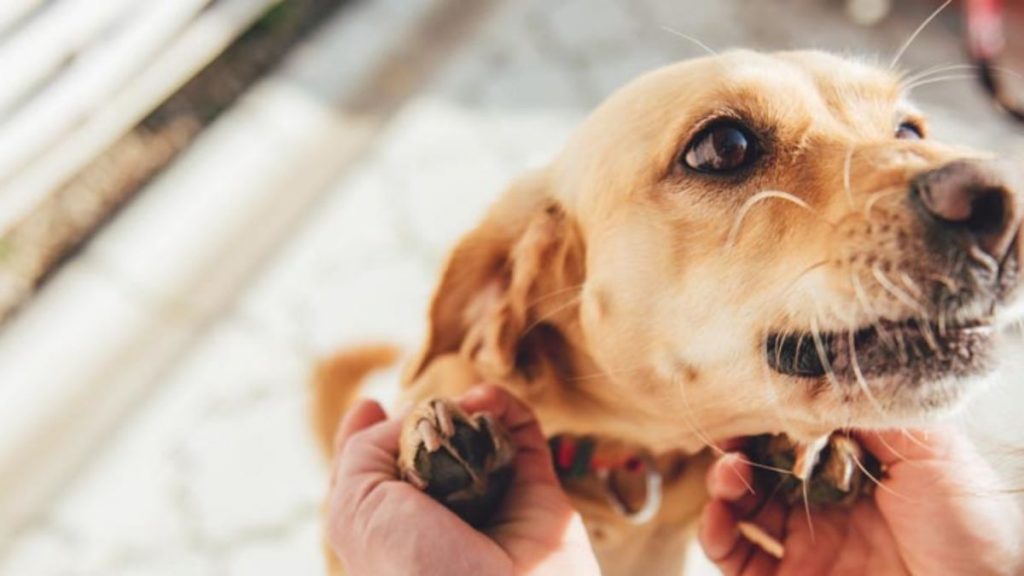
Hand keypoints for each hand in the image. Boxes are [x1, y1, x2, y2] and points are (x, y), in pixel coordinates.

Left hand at [326, 384, 599, 575]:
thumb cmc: (411, 564)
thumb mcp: (354, 506)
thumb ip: (361, 450)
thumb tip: (407, 414)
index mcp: (392, 529)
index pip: (378, 475)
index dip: (372, 436)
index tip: (370, 405)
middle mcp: (440, 517)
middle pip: (430, 449)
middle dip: (426, 417)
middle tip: (427, 408)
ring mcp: (490, 504)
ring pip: (479, 436)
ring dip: (468, 406)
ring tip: (464, 403)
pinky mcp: (537, 493)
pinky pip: (523, 435)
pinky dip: (505, 408)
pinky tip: (486, 402)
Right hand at [699, 427, 1023, 574]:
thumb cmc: (974, 527)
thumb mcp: (932, 450)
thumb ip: (873, 413)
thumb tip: (819, 374)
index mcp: (860, 469)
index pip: (799, 435)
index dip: (770, 418)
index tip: (750, 400)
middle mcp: (831, 505)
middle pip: (763, 468)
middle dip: (739, 448)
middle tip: (733, 439)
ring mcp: (810, 545)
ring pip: (742, 508)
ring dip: (724, 485)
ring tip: (731, 475)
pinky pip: (736, 559)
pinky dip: (717, 535)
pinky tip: (721, 515)